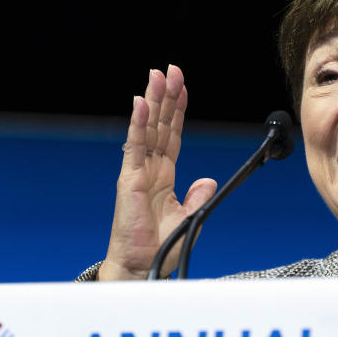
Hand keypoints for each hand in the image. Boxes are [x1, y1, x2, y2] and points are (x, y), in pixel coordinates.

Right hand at [98, 65, 216, 279]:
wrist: (142, 267)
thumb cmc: (159, 247)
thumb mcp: (189, 218)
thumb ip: (197, 197)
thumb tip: (207, 180)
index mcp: (164, 177)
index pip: (171, 136)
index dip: (177, 111)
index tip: (182, 88)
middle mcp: (149, 170)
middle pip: (159, 125)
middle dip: (166, 96)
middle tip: (171, 69)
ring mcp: (138, 173)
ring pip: (148, 129)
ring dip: (153, 101)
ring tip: (157, 75)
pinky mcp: (130, 181)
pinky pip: (135, 147)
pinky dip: (138, 124)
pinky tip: (140, 103)